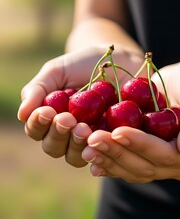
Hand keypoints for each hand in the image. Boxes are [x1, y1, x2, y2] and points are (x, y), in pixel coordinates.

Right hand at [17, 46, 143, 165]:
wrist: (117, 62)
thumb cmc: (84, 65)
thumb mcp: (58, 71)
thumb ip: (38, 89)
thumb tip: (21, 114)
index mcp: (51, 117)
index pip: (37, 130)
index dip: (38, 124)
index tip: (47, 111)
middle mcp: (68, 132)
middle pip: (53, 147)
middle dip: (57, 134)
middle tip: (67, 119)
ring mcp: (89, 138)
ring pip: (74, 156)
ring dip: (75, 144)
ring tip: (83, 128)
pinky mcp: (111, 139)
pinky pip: (102, 154)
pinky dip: (99, 150)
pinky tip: (102, 139)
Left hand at [81, 57, 179, 181]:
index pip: (166, 154)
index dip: (141, 145)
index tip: (117, 131)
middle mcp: (178, 162)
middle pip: (145, 165)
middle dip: (118, 152)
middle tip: (92, 140)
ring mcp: (161, 161)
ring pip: (132, 168)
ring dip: (108, 159)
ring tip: (86, 148)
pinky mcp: (147, 153)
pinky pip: (127, 163)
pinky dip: (109, 161)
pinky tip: (91, 157)